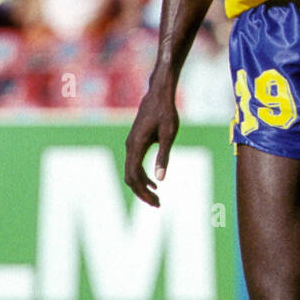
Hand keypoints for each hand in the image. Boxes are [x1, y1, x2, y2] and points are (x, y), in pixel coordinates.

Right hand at [124, 77, 178, 206]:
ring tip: (157, 198)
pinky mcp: (135, 143)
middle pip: (131, 178)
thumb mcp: (168, 135)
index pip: (134, 176)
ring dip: (143, 187)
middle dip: (142, 193)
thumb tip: (160, 179)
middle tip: (157, 205)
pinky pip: (134, 165)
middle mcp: (130, 147)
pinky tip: (155, 183)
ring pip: (132, 172)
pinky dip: (143, 177)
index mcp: (136, 146)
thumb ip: (164, 156)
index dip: (143, 192)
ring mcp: (131, 145)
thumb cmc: (166, 112)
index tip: (155, 202)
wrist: (158, 95)